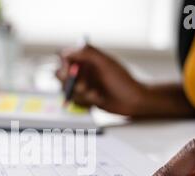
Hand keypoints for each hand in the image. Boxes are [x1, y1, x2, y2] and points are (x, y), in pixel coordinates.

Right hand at [55, 45, 194, 117]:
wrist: (133, 101)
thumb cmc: (122, 81)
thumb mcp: (105, 63)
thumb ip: (87, 53)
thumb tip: (66, 52)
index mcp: (87, 59)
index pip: (64, 57)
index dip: (64, 65)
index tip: (70, 71)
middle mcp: (83, 71)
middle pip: (61, 75)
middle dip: (71, 83)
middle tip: (85, 86)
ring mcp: (83, 85)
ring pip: (68, 91)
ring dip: (81, 95)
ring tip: (96, 95)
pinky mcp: (85, 98)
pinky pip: (75, 102)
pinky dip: (84, 103)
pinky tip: (97, 100)